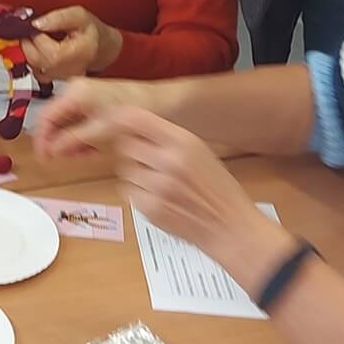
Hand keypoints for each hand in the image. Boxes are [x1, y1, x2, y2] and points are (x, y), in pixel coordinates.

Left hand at [22, 6, 121, 81]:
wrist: (101, 46)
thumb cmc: (91, 31)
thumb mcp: (78, 16)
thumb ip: (58, 18)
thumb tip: (37, 23)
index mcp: (76, 55)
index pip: (50, 52)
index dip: (37, 37)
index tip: (35, 25)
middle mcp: (68, 70)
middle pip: (37, 61)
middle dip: (29, 43)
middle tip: (31, 31)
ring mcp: (60, 77)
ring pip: (33, 67)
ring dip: (30, 51)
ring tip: (38, 38)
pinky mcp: (54, 79)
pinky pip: (35, 71)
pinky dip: (33, 59)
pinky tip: (39, 49)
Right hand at [32, 77, 165, 158]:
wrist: (162, 103)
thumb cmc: (136, 108)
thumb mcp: (102, 129)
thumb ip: (74, 140)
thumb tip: (52, 151)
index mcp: (75, 93)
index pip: (45, 117)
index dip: (42, 139)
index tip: (44, 157)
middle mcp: (76, 92)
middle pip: (54, 121)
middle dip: (56, 142)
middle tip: (60, 159)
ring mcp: (85, 98)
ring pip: (66, 125)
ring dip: (69, 143)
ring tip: (78, 156)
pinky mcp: (94, 106)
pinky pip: (78, 125)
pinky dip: (81, 139)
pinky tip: (90, 150)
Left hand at [105, 106, 295, 289]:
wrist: (231, 226)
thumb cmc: (218, 189)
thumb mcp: (200, 151)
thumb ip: (168, 138)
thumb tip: (132, 124)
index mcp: (185, 142)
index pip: (138, 119)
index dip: (120, 118)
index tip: (112, 119)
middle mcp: (170, 161)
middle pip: (126, 145)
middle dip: (133, 152)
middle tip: (150, 162)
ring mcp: (159, 187)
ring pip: (124, 169)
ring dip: (136, 174)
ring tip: (160, 183)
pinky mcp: (151, 209)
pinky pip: (127, 192)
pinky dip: (138, 195)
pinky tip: (159, 198)